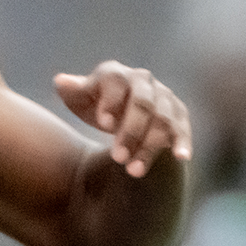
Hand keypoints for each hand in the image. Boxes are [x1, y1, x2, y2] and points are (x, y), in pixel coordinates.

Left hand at [54, 61, 192, 177]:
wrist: (121, 110)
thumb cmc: (95, 105)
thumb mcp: (79, 99)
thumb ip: (72, 91)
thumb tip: (62, 82)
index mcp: (116, 74)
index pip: (116, 83)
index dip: (111, 102)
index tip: (103, 125)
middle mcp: (143, 80)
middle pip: (142, 104)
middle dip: (131, 131)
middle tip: (117, 158)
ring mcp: (164, 96)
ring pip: (163, 120)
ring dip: (150, 146)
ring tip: (135, 171)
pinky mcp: (179, 114)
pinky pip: (183, 128)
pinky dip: (183, 142)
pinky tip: (181, 158)